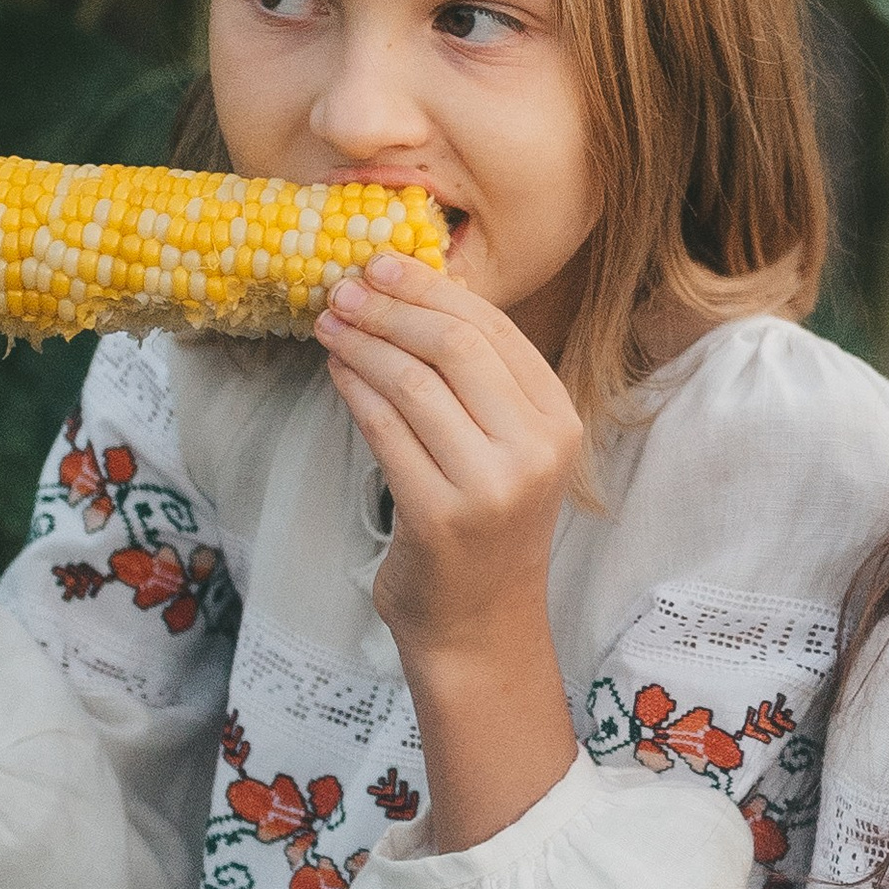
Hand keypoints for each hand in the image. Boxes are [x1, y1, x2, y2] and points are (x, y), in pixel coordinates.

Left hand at [316, 253, 581, 669]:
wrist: (478, 624)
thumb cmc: (481, 528)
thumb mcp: (502, 448)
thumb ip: (476, 383)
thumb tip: (405, 293)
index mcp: (559, 421)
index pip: (494, 329)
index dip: (431, 288)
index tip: (381, 265)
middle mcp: (535, 450)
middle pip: (455, 347)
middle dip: (391, 308)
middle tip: (344, 290)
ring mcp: (491, 486)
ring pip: (414, 384)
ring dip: (362, 345)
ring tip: (329, 324)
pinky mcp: (440, 516)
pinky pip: (385, 431)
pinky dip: (354, 391)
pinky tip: (335, 371)